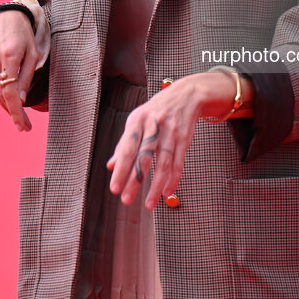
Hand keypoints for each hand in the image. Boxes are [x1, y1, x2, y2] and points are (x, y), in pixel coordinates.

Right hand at [0, 11, 38, 131]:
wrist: (6, 15)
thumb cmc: (25, 36)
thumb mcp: (34, 54)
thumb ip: (27, 77)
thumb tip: (20, 101)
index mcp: (9, 54)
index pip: (10, 91)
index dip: (16, 112)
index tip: (23, 127)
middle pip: (1, 93)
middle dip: (13, 112)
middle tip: (24, 125)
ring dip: (4, 103)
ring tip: (16, 111)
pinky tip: (4, 96)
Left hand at [107, 72, 252, 209]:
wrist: (187, 95)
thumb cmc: (156, 111)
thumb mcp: (137, 120)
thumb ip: (124, 143)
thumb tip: (111, 165)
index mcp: (137, 120)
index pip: (127, 149)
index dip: (120, 169)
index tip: (114, 188)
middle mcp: (154, 125)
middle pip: (144, 157)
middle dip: (135, 180)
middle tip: (126, 199)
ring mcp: (171, 131)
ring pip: (163, 162)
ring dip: (156, 185)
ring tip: (149, 204)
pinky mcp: (184, 138)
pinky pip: (179, 161)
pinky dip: (173, 178)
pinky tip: (167, 191)